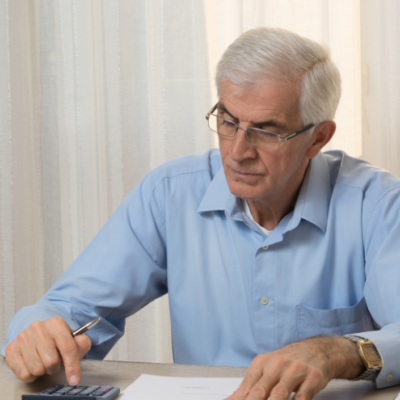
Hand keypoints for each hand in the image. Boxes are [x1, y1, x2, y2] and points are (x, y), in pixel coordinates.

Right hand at [5, 316, 90, 384]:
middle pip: (52, 361)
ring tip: (43, 361)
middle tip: (54, 362)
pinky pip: (24, 374)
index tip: (75, 379)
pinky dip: (31, 374)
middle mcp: (39, 328)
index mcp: (56, 323)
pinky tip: (33, 364)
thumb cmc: (56, 339)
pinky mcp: (12, 348)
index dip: (73, 366)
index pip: (68, 348)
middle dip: (56, 367)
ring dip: (43, 371)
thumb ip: (82, 343)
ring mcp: (24, 337)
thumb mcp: (73, 338)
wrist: (35, 334)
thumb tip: (81, 345)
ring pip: (37, 369)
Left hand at [226, 336, 363, 399]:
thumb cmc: (288, 361)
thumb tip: (230, 399)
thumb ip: (250, 385)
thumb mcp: (267, 367)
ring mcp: (294, 371)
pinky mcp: (312, 378)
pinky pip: (302, 397)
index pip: (246, 387)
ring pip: (279, 394)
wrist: (317, 349)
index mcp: (261, 363)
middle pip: (259, 392)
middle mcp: (276, 365)